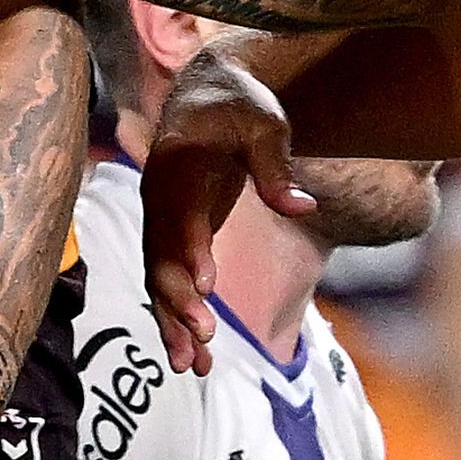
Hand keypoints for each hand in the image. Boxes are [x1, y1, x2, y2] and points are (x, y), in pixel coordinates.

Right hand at [137, 46, 309, 373]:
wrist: (205, 92)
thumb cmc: (238, 106)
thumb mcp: (264, 124)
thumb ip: (275, 166)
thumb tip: (302, 206)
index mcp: (179, 163)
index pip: (180, 211)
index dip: (188, 248)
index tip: (203, 286)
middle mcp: (159, 194)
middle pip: (161, 252)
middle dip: (178, 298)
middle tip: (204, 336)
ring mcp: (160, 217)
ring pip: (158, 276)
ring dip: (172, 321)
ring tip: (192, 366)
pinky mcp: (171, 234)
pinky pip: (167, 280)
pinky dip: (176, 318)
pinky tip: (195, 358)